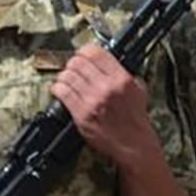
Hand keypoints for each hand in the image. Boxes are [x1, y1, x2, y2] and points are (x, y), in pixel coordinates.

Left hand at [51, 42, 159, 168]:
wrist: (134, 144)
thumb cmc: (135, 119)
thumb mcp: (138, 90)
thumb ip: (123, 74)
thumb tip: (106, 61)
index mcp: (121, 79)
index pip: (95, 53)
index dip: (84, 51)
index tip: (82, 54)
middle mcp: (106, 88)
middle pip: (78, 62)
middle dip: (73, 63)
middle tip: (73, 68)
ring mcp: (92, 101)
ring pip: (67, 76)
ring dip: (64, 76)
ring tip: (66, 79)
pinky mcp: (81, 114)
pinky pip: (62, 93)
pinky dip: (58, 88)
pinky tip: (60, 89)